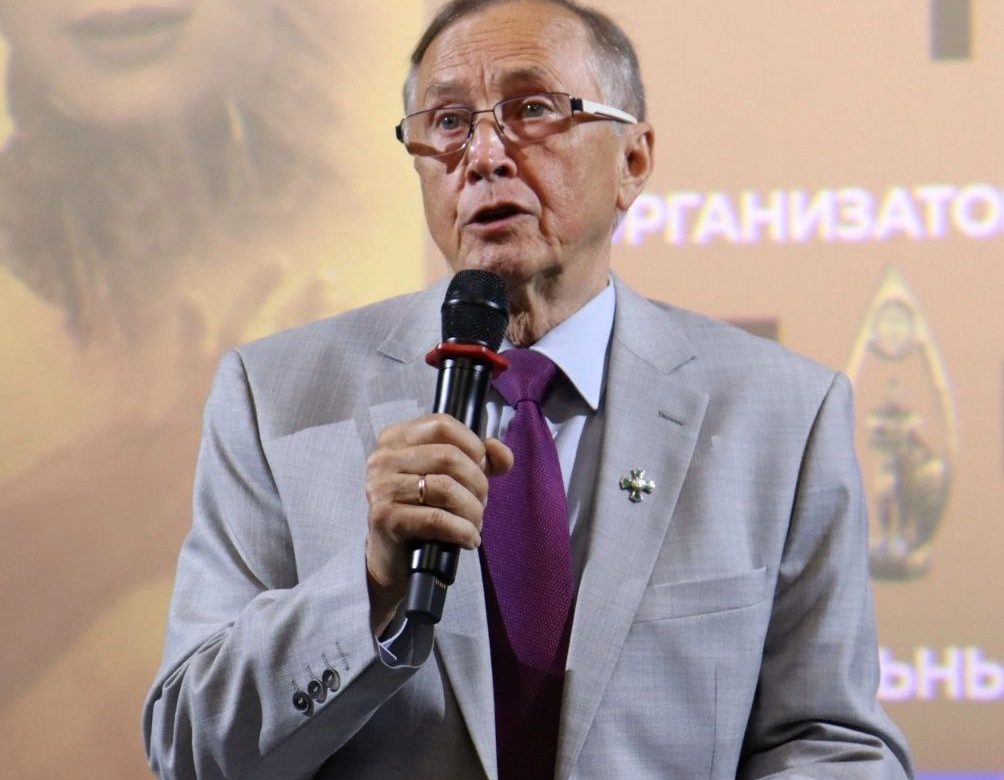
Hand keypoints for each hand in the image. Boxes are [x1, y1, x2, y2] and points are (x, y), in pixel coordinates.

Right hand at [365, 413, 512, 634]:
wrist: (393, 556)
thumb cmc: (424, 509)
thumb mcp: (454, 477)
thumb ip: (482, 459)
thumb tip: (500, 451)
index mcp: (397, 437)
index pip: (443, 424)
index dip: (473, 446)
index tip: (482, 469)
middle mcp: (383, 457)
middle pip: (449, 457)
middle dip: (478, 483)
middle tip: (481, 503)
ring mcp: (381, 487)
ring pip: (446, 488)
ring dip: (472, 510)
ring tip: (475, 523)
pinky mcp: (384, 517)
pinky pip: (437, 519)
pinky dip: (462, 531)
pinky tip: (469, 539)